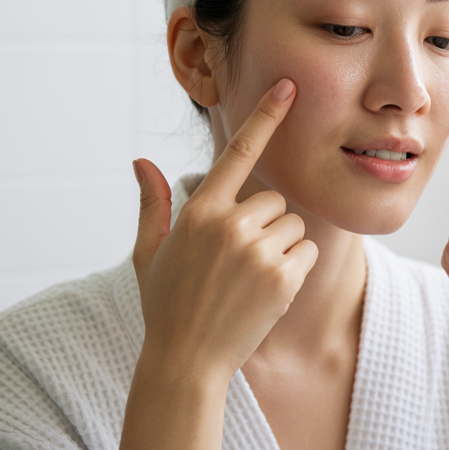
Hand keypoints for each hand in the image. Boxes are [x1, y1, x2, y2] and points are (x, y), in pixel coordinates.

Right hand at [131, 78, 317, 382]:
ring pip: (293, 226)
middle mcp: (230, 226)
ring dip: (281, 247)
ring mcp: (258, 253)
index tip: (288, 87)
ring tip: (250, 278)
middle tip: (239, 260)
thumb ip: (153, 203)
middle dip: (265, 224)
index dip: (265, 117)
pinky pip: (307, 253)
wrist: (186, 361)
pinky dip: (296, 268)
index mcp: (199, 212)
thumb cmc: (166, 305)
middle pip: (275, 200)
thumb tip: (141, 161)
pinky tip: (267, 292)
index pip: (238, 153)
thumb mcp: (149, 252)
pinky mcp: (283, 279)